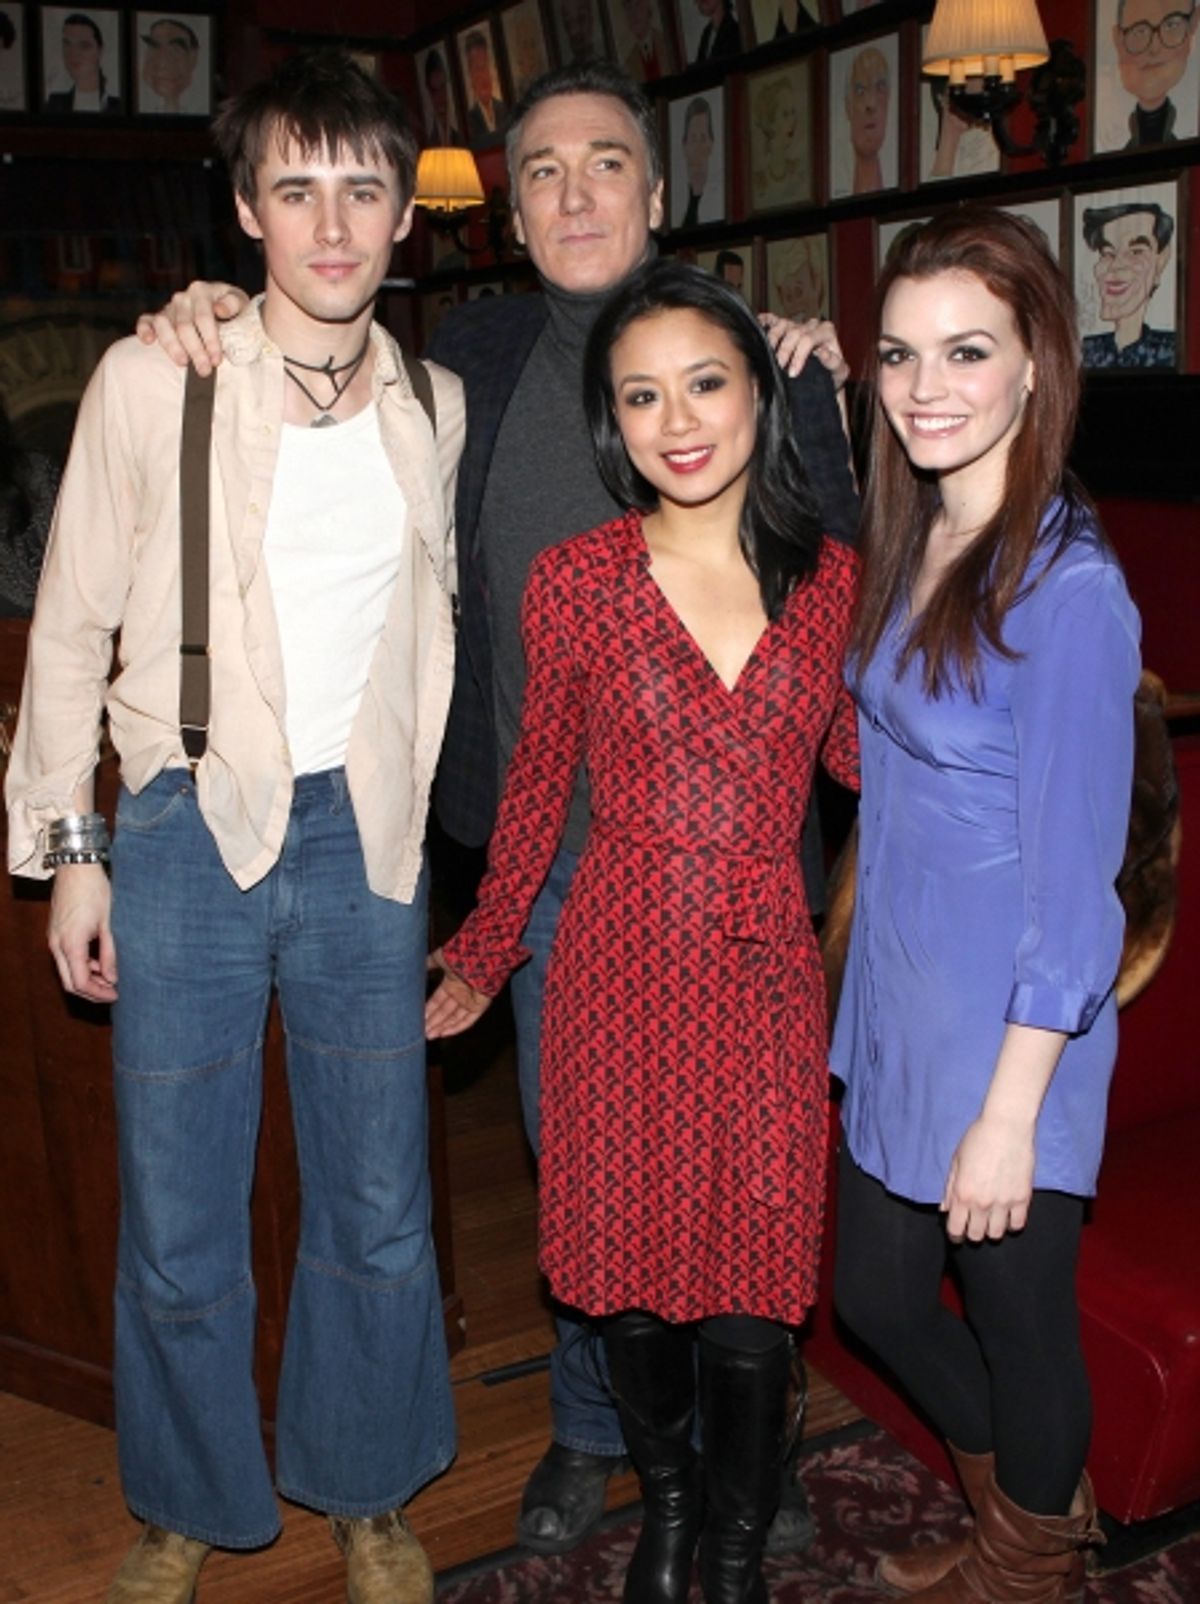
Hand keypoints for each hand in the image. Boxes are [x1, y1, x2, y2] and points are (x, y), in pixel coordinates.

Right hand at [48, 863, 117, 1002]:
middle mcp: (56, 944)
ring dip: (87, 979)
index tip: (116, 995)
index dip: (98, 994)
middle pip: (70, 983)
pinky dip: (81, 965)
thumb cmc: (95, 891)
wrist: (76, 866)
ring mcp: (53, 938)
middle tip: (113, 993)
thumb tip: (113, 979)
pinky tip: (99, 962)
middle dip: (91, 992)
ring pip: (67, 971)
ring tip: (110, 978)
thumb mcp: (109, 924)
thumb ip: (110, 954)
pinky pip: (65, 958)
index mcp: (70, 944)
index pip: (80, 983)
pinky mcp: (56, 933)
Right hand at [134, 281, 248, 373]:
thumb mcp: (240, 303)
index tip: (217, 360)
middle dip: (195, 350)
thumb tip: (219, 310)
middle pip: (184, 326)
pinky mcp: (157, 317)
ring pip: (164, 325)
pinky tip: (148, 342)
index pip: (204, 318)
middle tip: (204, 370)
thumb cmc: (233, 310)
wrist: (222, 307)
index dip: (210, 340)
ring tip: (183, 363)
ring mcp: (168, 307)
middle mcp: (182, 298)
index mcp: (201, 291)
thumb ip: (233, 304)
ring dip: (172, 346)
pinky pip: (146, 320)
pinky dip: (144, 330)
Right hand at [425, 948, 493, 1037]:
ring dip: (442, 1027)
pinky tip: (444, 1034)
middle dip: (433, 1022)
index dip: (428, 1010)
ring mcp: (470, 1000)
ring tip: (429, 1036)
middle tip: (421, 1032)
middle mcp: (460, 993)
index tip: (418, 1018)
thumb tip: (418, 967)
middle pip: (445, 1012)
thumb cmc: (459, 956)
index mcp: (451, 983)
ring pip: (454, 1018)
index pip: (438, 1001)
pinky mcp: (479, 1006)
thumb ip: (429, 963)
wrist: (479, 956)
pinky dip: (456, 1028)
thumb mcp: (439, 958)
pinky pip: (468, 1020)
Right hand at [758, 313, 849, 390]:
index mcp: (826, 331)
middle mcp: (812, 324)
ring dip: (772, 339)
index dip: (799, 356)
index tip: (792, 373)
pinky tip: (758, 323)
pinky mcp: (787, 326)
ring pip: (782, 325)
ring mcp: (798, 324)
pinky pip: (774, 319)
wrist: (824, 377)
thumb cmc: (832, 375)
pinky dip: (765, 321)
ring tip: (769, 356)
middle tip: (779, 369)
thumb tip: (822, 352)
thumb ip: (833, 363)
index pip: (809, 339)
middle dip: (784, 351)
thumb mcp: (839, 373)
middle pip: (793, 332)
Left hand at [941, 1114, 1034, 1242]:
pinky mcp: (1023, 1198)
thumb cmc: (977, 1138)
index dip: (954, 1235)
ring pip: (997, 1234)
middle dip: (972, 1232)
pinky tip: (1008, 1215)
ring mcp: (1004, 1202)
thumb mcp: (956, 1161)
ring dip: (992, 1229)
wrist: (1007, 1126)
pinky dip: (1012, 1223)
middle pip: (976, 1236)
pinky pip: (1018, 1224)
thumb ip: (949, 1188)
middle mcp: (982, 1203)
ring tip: (991, 1219)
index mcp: (962, 1194)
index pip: (955, 1229)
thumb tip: (945, 1209)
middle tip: (974, 1223)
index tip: (957, 1233)